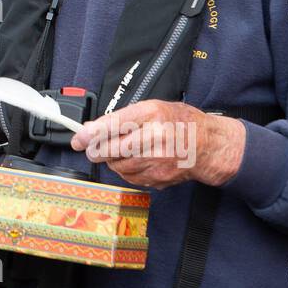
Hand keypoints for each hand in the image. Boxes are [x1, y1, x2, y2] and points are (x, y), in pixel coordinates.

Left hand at [69, 100, 245, 189]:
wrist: (208, 146)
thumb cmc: (180, 123)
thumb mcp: (152, 108)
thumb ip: (122, 118)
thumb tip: (92, 128)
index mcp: (153, 115)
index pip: (114, 125)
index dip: (92, 133)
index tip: (78, 138)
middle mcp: (155, 138)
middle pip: (112, 150)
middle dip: (96, 150)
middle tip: (91, 147)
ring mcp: (158, 161)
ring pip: (118, 166)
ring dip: (111, 160)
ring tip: (118, 151)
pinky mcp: (159, 179)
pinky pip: (130, 177)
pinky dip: (125, 170)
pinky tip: (133, 161)